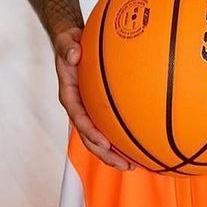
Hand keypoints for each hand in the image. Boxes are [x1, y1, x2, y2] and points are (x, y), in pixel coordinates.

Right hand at [53, 28, 133, 171]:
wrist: (73, 43)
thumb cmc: (71, 43)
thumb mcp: (66, 41)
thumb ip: (67, 48)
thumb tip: (75, 54)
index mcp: (69, 95)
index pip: (79, 118)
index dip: (90, 133)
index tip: (104, 144)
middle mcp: (79, 107)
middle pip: (90, 137)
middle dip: (106, 154)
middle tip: (125, 165)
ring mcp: (89, 110)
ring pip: (100, 137)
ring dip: (114, 153)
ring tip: (134, 165)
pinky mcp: (99, 108)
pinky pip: (109, 125)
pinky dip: (122, 137)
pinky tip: (139, 144)